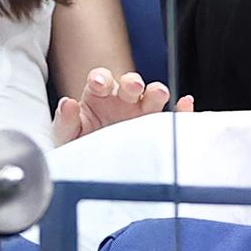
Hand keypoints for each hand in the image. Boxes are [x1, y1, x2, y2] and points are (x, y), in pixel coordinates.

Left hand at [51, 67, 192, 144]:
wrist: (93, 171)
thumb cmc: (79, 147)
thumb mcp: (66, 136)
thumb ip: (65, 120)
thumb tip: (67, 104)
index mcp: (99, 95)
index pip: (101, 79)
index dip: (101, 79)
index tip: (98, 84)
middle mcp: (122, 100)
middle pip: (131, 83)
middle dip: (132, 82)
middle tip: (132, 86)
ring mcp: (142, 113)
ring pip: (153, 96)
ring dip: (156, 92)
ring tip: (158, 94)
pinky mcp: (156, 129)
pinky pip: (173, 117)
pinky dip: (181, 110)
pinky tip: (185, 104)